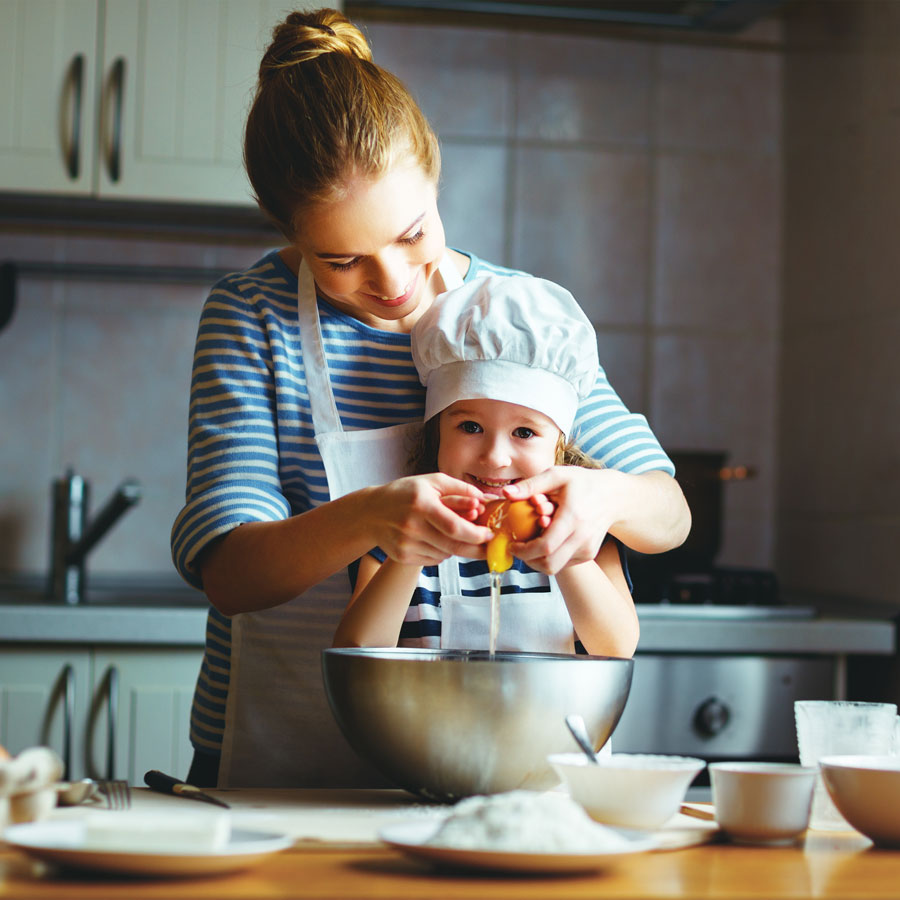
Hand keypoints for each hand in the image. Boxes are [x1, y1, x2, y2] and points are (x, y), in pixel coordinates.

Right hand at [372, 474, 494, 566]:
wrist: (371, 513)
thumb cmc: (405, 493)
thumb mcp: (432, 482)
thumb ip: (460, 489)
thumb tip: (484, 499)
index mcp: (421, 504)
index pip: (454, 527)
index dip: (476, 534)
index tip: (490, 534)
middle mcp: (412, 526)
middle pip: (453, 546)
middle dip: (475, 548)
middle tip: (488, 546)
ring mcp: (406, 544)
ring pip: (445, 554)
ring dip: (456, 546)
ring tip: (450, 532)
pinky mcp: (402, 557)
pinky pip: (434, 559)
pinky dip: (442, 552)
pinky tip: (433, 538)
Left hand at [501, 467, 619, 573]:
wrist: (614, 496)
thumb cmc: (584, 483)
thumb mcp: (557, 475)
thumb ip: (531, 484)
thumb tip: (506, 492)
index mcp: (573, 518)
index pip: (545, 546)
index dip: (524, 551)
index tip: (513, 544)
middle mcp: (582, 538)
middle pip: (549, 564)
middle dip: (528, 560)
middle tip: (518, 548)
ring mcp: (587, 549)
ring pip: (555, 567)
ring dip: (538, 560)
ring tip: (531, 543)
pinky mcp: (589, 554)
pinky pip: (564, 564)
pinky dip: (551, 557)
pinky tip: (547, 542)